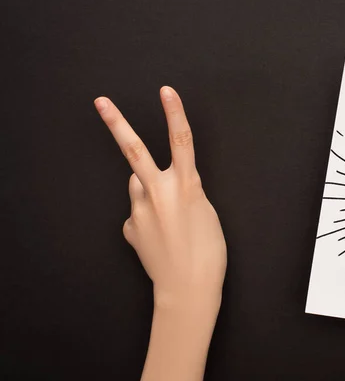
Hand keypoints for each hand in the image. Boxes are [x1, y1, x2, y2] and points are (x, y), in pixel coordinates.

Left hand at [95, 86, 225, 380]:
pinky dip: (147, 218)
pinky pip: (138, 213)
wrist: (188, 288)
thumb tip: (158, 184)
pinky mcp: (130, 227)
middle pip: (134, 150)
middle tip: (100, 102)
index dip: (175, 114)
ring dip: (149, 191)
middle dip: (116, 123)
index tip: (166, 91)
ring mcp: (139, 209)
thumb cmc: (208, 253)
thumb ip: (184, 191)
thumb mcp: (206, 213)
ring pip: (138, 186)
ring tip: (168, 219)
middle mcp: (158, 192)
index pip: (181, 141)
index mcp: (185, 186)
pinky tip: (159, 237)